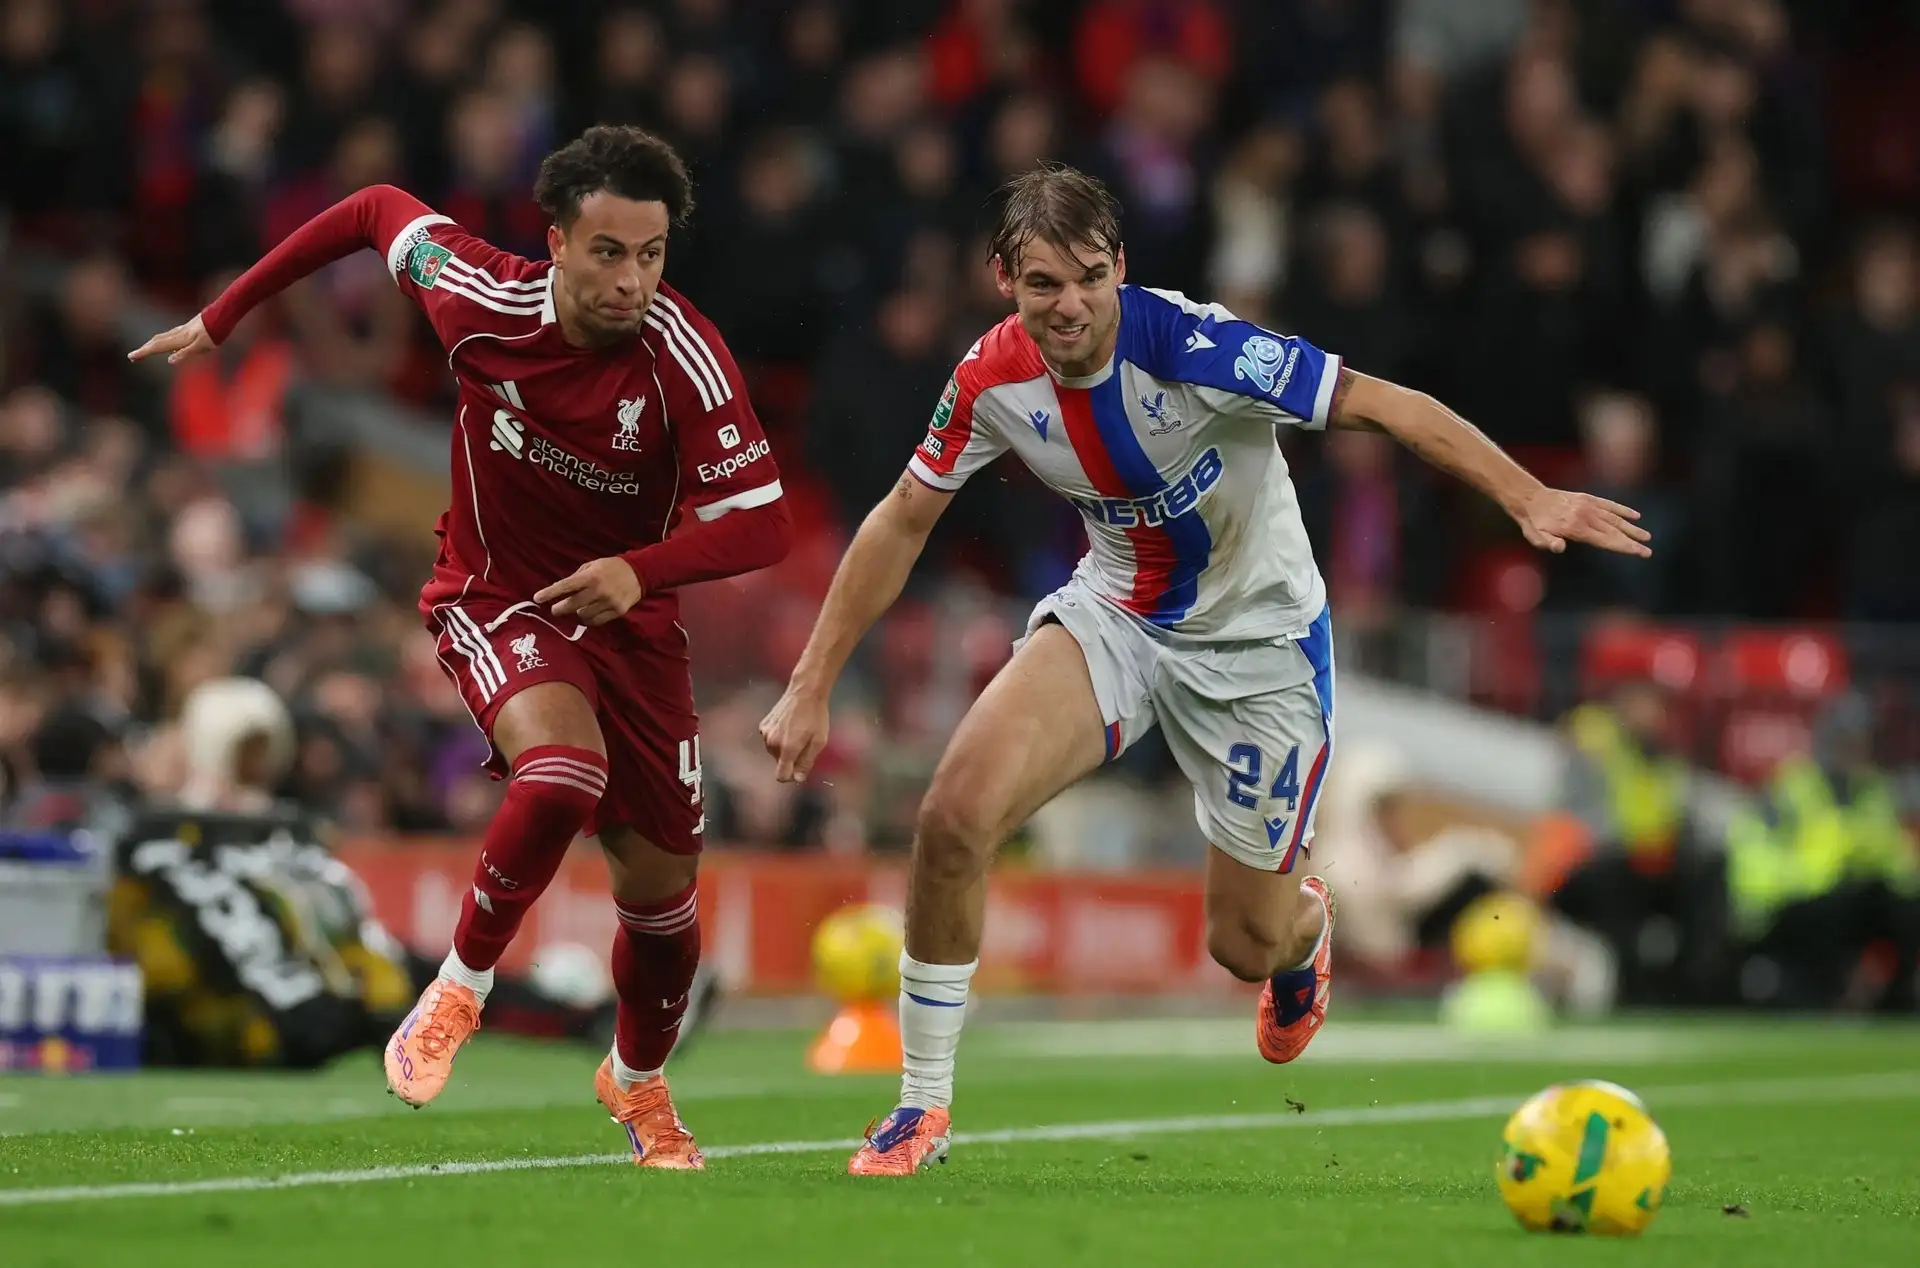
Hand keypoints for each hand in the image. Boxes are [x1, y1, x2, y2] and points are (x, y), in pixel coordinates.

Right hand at [128, 314, 215, 365]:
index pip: (157, 347)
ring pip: (162, 337)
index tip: (131, 357)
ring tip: (144, 351)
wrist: (221, 315)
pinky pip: (169, 335)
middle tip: (132, 357)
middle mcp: (177, 333)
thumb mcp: (202, 347)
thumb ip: (185, 353)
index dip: (144, 352)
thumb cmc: (213, 333)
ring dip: (151, 344)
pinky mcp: (187, 327)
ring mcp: (182, 329)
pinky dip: (160, 340)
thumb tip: (170, 360)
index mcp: (179, 339)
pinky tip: (164, 343)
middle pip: (156, 341)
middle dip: (144, 349)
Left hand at [534, 557, 643, 624]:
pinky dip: (589, 619)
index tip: (537, 598)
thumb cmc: (611, 567)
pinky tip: (589, 613)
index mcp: (590, 576)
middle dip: (560, 608)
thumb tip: (559, 590)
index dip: (549, 593)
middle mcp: (598, 590)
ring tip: (579, 608)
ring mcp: (608, 602)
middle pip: (571, 605)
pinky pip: (596, 621)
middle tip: (555, 609)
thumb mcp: (592, 566)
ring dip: (578, 613)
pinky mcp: (617, 611)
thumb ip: (576, 577)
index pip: (565, 586)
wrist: (639, 572)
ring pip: (583, 615)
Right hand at [759, 685, 829, 782]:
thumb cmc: (816, 716)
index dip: (791, 776)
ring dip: (785, 748)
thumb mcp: (819, 742)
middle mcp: (772, 743)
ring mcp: (766, 733)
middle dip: (791, 760)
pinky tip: (789, 726)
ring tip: (798, 732)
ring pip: (775, 752)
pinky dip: (779, 738)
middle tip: (805, 744)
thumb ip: (807, 762)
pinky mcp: (764, 725)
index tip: (800, 770)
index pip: (781, 776)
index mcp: (787, 748)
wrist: (805, 691)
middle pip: (779, 763)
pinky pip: (771, 740)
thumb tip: (798, 778)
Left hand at [1514, 488, 1652, 557]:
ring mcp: (1588, 506)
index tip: (1640, 552)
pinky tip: (1635, 516)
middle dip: (1632, 542)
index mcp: (1576, 528)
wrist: (1529, 498)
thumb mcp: (1535, 536)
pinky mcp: (1588, 498)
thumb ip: (1548, 542)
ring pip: (1615, 518)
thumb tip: (1559, 548)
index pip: (1606, 540)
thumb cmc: (1532, 522)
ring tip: (1646, 537)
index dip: (1624, 547)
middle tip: (1648, 551)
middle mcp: (1585, 516)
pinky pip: (1608, 504)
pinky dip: (1622, 510)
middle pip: (1614, 531)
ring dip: (1632, 528)